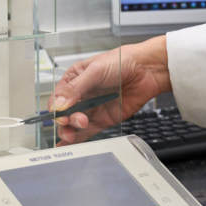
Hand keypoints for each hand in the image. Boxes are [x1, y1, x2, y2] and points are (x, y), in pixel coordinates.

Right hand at [48, 36, 170, 145]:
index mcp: (75, 79)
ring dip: (72, 130)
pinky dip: (79, 139)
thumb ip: (76, 88)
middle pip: (65, 114)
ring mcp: (93, 108)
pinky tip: (69, 144)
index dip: (57, 108)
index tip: (61, 114)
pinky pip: (89, 131)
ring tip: (82, 125)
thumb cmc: (122, 61)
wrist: (147, 70)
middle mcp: (82, 95)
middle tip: (76, 120)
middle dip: (67, 120)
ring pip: (74, 125)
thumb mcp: (95, 70)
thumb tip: (60, 105)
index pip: (58, 98)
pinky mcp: (104, 119)